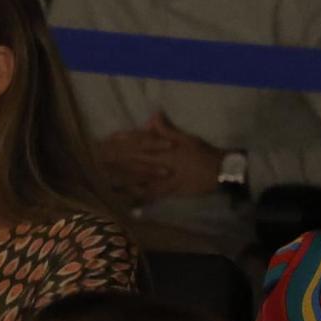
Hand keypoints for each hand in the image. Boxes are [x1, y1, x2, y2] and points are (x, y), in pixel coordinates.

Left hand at [99, 112, 224, 204]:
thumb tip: (153, 117)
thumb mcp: (186, 138)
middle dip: (117, 160)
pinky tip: (129, 204)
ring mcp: (165, 177)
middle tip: (99, 160)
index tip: (108, 140)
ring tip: (107, 181)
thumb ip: (167, 129)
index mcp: (165, 148)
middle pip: (135, 160)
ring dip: (123, 180)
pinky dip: (142, 199)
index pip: (140, 142)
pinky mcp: (170, 190)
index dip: (124, 141)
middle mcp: (162, 162)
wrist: (220, 170)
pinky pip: (153, 195)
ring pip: (140, 178)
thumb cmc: (203, 153)